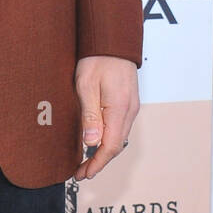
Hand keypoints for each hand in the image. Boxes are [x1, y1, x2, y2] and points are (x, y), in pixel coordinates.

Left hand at [74, 55, 138, 179]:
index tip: (83, 174)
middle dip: (99, 161)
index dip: (97, 163)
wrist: (112, 39)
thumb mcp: (86, 86)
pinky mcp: (129, 102)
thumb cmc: (97, 59)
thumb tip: (90, 143)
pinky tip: (97, 140)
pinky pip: (120, 126)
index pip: (110, 147)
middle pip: (116, 145)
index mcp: (120, 109)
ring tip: (86, 160)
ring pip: (119, 137)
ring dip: (104, 151)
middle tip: (81, 171)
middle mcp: (130, 111)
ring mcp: (131, 106)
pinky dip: (109, 138)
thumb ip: (90, 115)